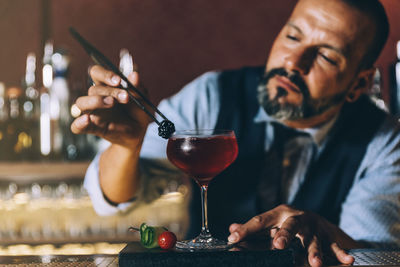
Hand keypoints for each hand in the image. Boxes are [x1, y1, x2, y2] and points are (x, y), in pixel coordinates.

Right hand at [71, 65, 150, 148]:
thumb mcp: (142, 98)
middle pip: (94, 89)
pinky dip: (79, 123)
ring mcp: (93, 112)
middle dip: (110, 91)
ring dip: (95, 101)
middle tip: (126, 97)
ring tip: (111, 103)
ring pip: (81, 103)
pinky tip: (86, 120)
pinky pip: (77, 126)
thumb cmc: (138, 111)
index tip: (119, 80)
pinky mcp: (93, 128)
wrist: (139, 132)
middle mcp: (97, 97)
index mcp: (107, 85)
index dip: (105, 74)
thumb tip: (135, 74)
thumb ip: (137, 87)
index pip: (96, 73)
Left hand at [228, 204, 359, 266]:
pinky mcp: (329, 235)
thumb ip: (253, 229)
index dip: (246, 229)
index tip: (233, 239)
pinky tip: (348, 260)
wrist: (315, 220)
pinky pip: (335, 245)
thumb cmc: (286, 224)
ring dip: (314, 251)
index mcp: (279, 213)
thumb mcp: (270, 224)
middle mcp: (297, 217)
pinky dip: (341, 253)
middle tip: (278, 245)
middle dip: (285, 234)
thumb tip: (230, 229)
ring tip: (314, 263)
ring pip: (313, 239)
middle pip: (290, 225)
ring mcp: (314, 226)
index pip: (260, 221)